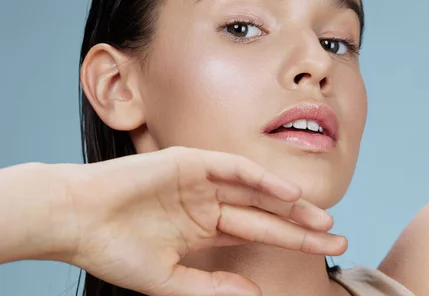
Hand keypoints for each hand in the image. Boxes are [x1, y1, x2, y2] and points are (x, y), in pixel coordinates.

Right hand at [63, 147, 344, 295]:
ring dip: (289, 204)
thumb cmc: (115, 251)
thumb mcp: (169, 279)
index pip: (258, 233)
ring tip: (323, 220)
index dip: (291, 241)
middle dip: (300, 226)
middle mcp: (208, 203)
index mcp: (204, 228)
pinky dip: (261, 180)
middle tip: (337, 236)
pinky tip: (288, 195)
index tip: (325, 249)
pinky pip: (234, 170)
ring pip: (256, 191)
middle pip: (265, 213)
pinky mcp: (190, 161)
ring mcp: (201, 181)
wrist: (76, 220)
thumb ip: (212, 287)